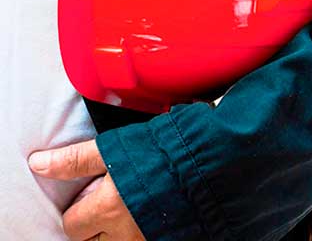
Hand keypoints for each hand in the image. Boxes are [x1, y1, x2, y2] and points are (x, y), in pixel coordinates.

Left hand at [29, 140, 145, 240]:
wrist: (201, 159)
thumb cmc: (155, 153)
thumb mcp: (111, 150)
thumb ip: (75, 160)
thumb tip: (40, 164)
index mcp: (109, 208)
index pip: (72, 225)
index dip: (77, 209)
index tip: (91, 195)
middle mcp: (125, 231)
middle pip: (89, 239)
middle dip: (92, 223)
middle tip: (105, 202)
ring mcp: (143, 237)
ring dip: (112, 229)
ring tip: (122, 207)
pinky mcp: (156, 235)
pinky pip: (134, 239)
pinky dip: (132, 230)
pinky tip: (138, 212)